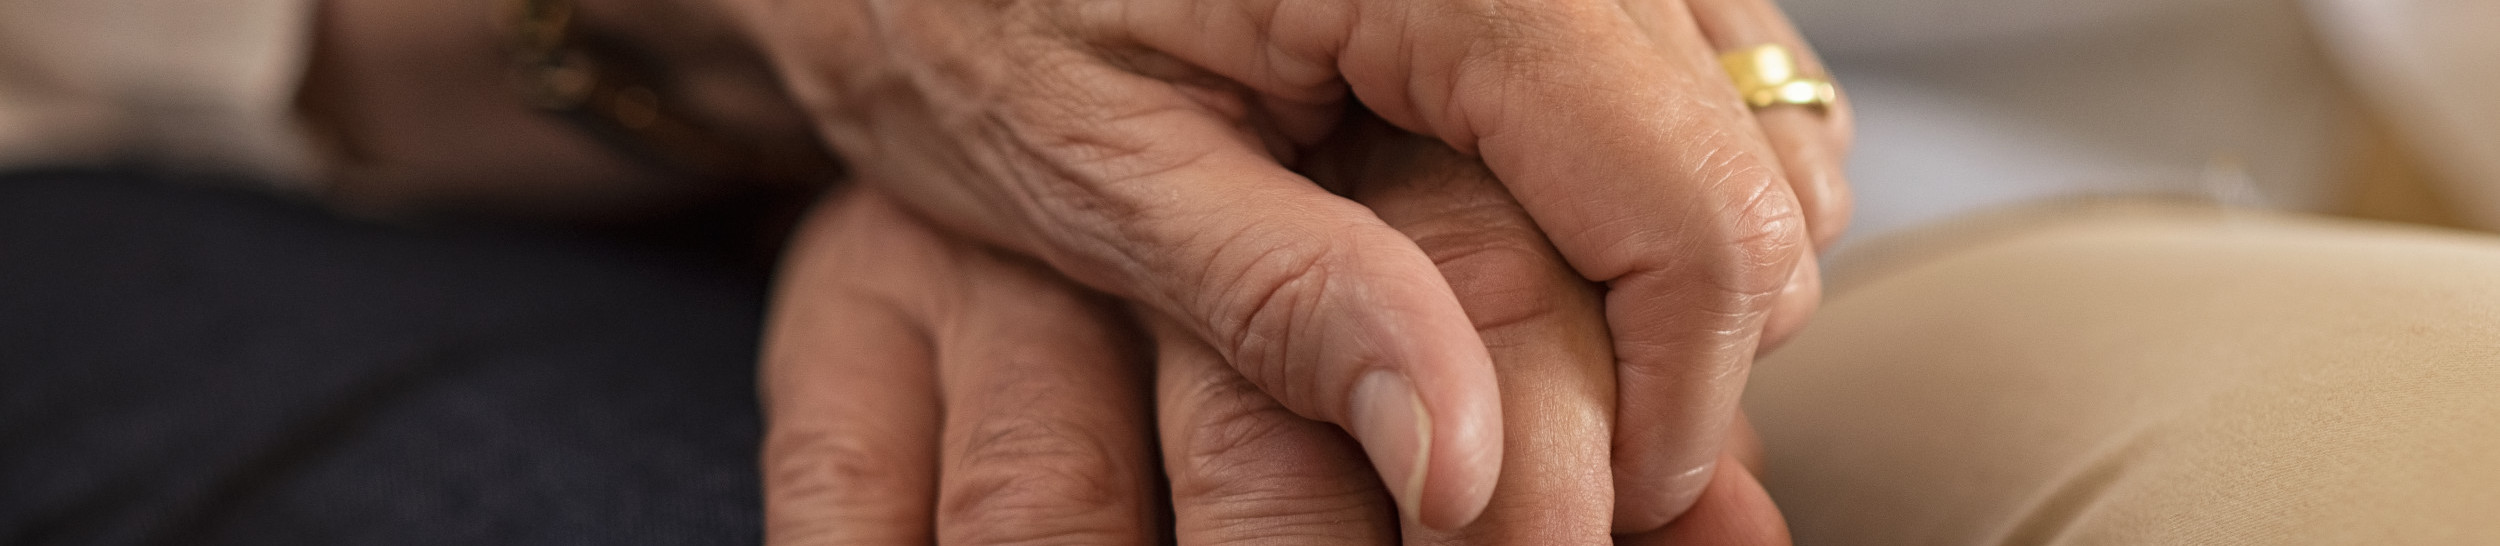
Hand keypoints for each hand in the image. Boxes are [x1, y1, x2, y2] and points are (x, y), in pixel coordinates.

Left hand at [723, 0, 1850, 529]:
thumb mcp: (1096, 172)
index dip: (1669, 395)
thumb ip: (1295, 303)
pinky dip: (1655, 180)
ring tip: (1509, 348)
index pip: (1684, 205)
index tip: (1571, 513)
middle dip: (1677, 356)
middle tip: (1518, 460)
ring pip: (1755, 125)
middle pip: (1751, 177)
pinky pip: (1705, 64)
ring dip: (1676, 269)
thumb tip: (1462, 467)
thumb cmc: (967, 0)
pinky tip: (1528, 237)